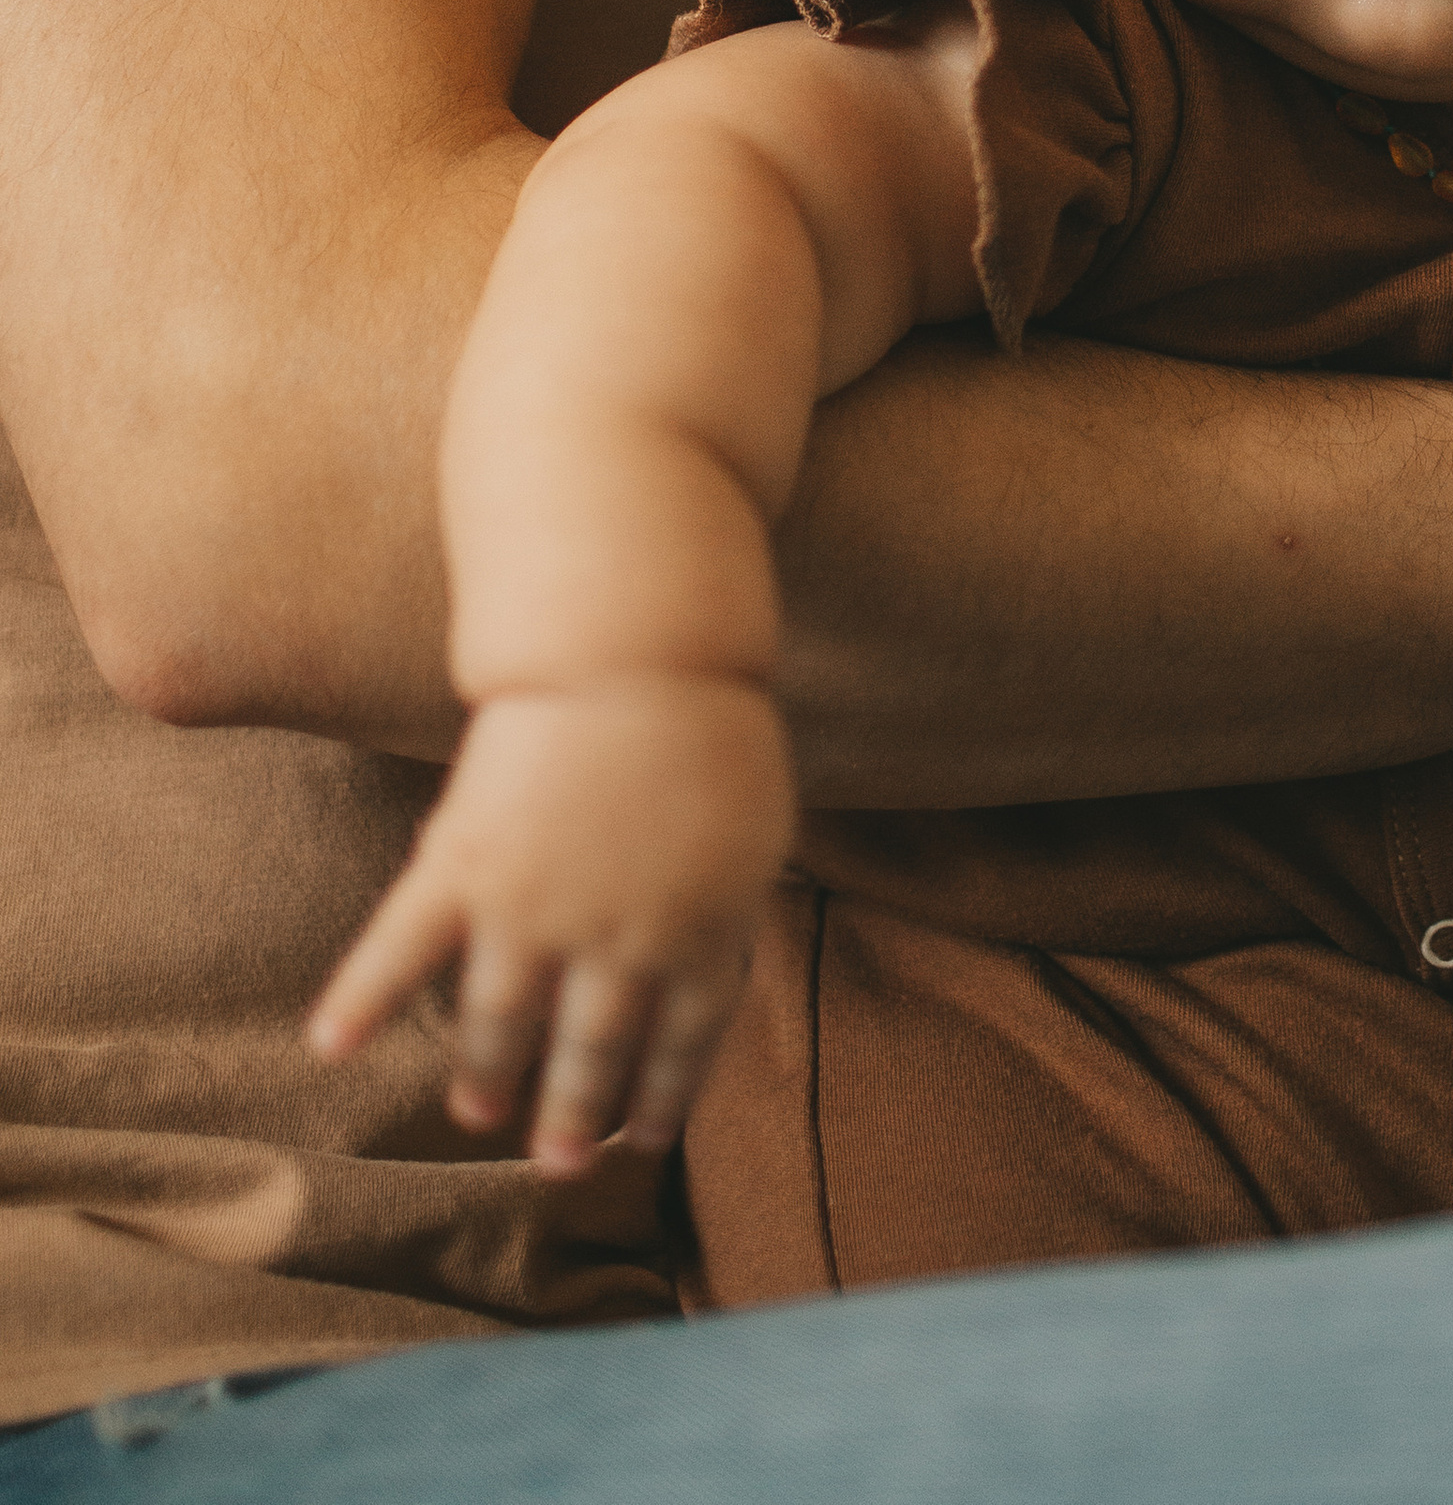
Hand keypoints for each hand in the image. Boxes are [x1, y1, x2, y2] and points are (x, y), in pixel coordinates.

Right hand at [308, 675, 793, 1171]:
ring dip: (486, 1075)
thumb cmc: (714, 726)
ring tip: (476, 1116)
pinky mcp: (463, 868)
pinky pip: (402, 946)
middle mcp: (613, 944)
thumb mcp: (756, 829)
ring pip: (502, 1019)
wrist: (639, 655)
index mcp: (699, 933)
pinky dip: (359, 998)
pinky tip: (327, 1047)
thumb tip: (722, 952)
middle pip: (590, 1047)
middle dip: (572, 1111)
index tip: (638, 1142)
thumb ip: (731, 901)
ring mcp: (531, 910)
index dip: (660, 1096)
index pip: (681, 1041)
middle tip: (555, 1166)